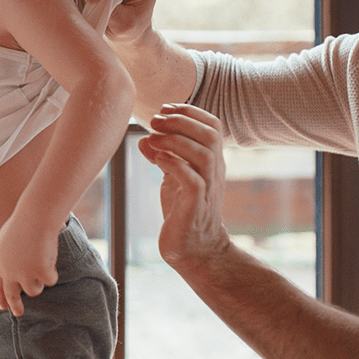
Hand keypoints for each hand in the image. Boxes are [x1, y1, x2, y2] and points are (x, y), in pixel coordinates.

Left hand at [0, 214, 59, 316]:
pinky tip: (50, 256)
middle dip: (15, 306)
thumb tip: (9, 269)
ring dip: (39, 280)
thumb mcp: (6, 240)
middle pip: (12, 295)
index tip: (3, 306)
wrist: (35, 217)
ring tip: (42, 262)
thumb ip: (6, 256)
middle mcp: (10, 272)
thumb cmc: (23, 222)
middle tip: (18, 313)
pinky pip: (50, 280)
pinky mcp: (41, 272)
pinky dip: (53, 271)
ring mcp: (26, 274)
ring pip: (34, 290)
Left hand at [139, 104, 230, 272]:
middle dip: (181, 121)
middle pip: (211, 134)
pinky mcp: (196, 207)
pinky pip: (193, 180)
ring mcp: (208, 189)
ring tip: (153, 138)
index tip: (165, 108)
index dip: (190, 111)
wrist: (193, 249)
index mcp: (212, 160)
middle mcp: (214, 171)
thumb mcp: (172, 177)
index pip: (213, 126)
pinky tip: (156, 159)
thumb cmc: (183, 210)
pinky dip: (174, 164)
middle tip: (155, 121)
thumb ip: (163, 156)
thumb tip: (144, 139)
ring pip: (204, 154)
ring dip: (175, 141)